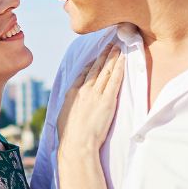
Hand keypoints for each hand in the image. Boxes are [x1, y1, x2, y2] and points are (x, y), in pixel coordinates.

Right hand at [56, 44, 122, 160]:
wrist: (77, 143)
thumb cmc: (70, 135)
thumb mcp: (64, 115)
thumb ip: (70, 105)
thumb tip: (73, 104)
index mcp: (72, 92)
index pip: (84, 73)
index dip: (92, 63)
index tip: (97, 57)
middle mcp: (84, 90)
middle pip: (96, 68)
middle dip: (103, 55)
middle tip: (110, 45)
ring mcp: (96, 94)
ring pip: (106, 71)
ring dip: (112, 58)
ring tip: (117, 48)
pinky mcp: (107, 100)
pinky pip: (115, 80)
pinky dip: (119, 68)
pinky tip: (123, 60)